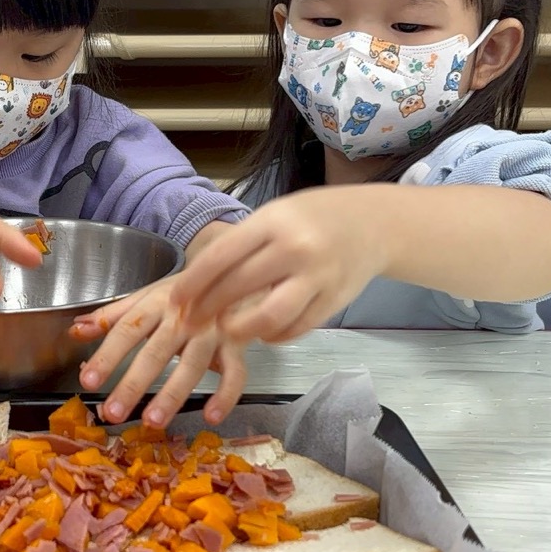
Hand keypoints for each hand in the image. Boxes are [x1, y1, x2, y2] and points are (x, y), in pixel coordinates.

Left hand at [71, 277, 248, 428]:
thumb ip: (111, 316)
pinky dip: (226, 395)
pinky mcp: (237, 345)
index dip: (107, 356)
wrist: (230, 274)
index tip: (87, 381)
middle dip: (133, 384)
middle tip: (112, 412)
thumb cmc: (182, 293)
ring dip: (172, 394)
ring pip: (193, 365)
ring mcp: (213, 331)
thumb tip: (75, 330)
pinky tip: (211, 417)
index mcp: (157, 303)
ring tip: (152, 421)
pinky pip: (236, 373)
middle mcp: (185, 316)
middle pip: (156, 351)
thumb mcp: (145, 298)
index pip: (127, 330)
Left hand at [171, 188, 388, 342]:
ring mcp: (318, 276)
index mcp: (273, 222)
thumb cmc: (313, 218)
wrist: (374, 223)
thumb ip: (243, 245)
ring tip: (227, 330)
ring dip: (241, 329)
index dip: (193, 283)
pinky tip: (262, 332)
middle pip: (238, 287)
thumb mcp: (275, 215)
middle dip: (208, 309)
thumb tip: (199, 281)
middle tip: (192, 322)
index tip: (176, 301)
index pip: (221, 256)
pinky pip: (296, 327)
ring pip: (269, 316)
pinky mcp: (334, 300)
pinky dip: (274, 335)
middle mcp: (295, 248)